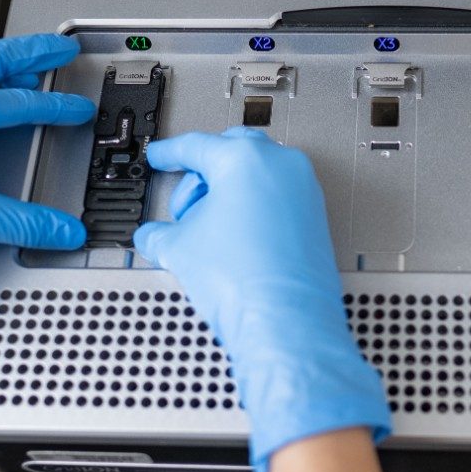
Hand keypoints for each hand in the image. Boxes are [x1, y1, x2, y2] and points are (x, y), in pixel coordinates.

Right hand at [134, 127, 390, 471]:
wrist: (287, 325)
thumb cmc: (246, 285)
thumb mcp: (180, 249)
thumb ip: (158, 233)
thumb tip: (154, 236)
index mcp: (245, 160)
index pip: (196, 145)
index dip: (169, 153)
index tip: (161, 157)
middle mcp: (281, 167)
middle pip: (233, 150)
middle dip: (204, 172)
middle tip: (184, 200)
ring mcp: (304, 192)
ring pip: (259, 173)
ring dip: (230, 191)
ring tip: (208, 229)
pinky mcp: (316, 218)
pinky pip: (279, 197)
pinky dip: (254, 207)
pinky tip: (236, 240)